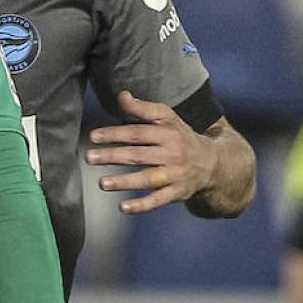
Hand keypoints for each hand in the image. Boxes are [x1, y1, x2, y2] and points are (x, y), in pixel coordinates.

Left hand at [85, 90, 216, 213]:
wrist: (213, 163)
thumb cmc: (181, 137)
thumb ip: (143, 108)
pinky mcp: (177, 193)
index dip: (114, 134)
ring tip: (102, 183)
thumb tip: (122, 95)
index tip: (93, 137)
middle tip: (90, 157)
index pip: (137, 133)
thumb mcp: (167, 118)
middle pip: (138, 155)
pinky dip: (141, 205)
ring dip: (124, 182)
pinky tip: (123, 207)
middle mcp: (172, 154)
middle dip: (112, 156)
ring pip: (147, 178)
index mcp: (168, 134)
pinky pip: (158, 200)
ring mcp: (175, 175)